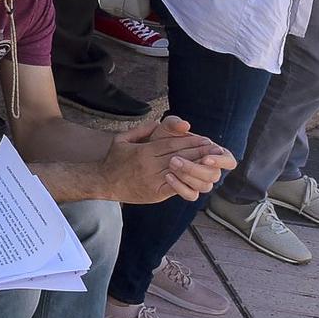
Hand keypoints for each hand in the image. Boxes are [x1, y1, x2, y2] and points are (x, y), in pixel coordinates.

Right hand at [101, 114, 234, 203]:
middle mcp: (150, 165)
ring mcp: (153, 180)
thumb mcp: (122, 139)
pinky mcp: (155, 193)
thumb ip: (141, 130)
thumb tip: (158, 123)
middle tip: (215, 149)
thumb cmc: (114, 159)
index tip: (204, 139)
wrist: (103, 182)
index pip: (172, 145)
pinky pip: (175, 187)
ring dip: (198, 167)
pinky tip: (199, 178)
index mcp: (144, 151)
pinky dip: (188, 182)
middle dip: (199, 152)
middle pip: (180, 157)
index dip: (190, 142)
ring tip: (211, 163)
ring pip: (180, 172)